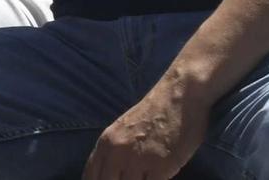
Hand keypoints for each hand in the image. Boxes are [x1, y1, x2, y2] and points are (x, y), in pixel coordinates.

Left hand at [82, 79, 209, 179]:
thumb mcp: (123, 130)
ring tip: (145, 177)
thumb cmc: (154, 114)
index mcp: (105, 143)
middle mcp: (116, 152)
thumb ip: (114, 152)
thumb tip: (110, 173)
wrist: (178, 97)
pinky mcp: (159, 167)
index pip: (90, 175)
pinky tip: (159, 178)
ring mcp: (137, 160)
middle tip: (131, 179)